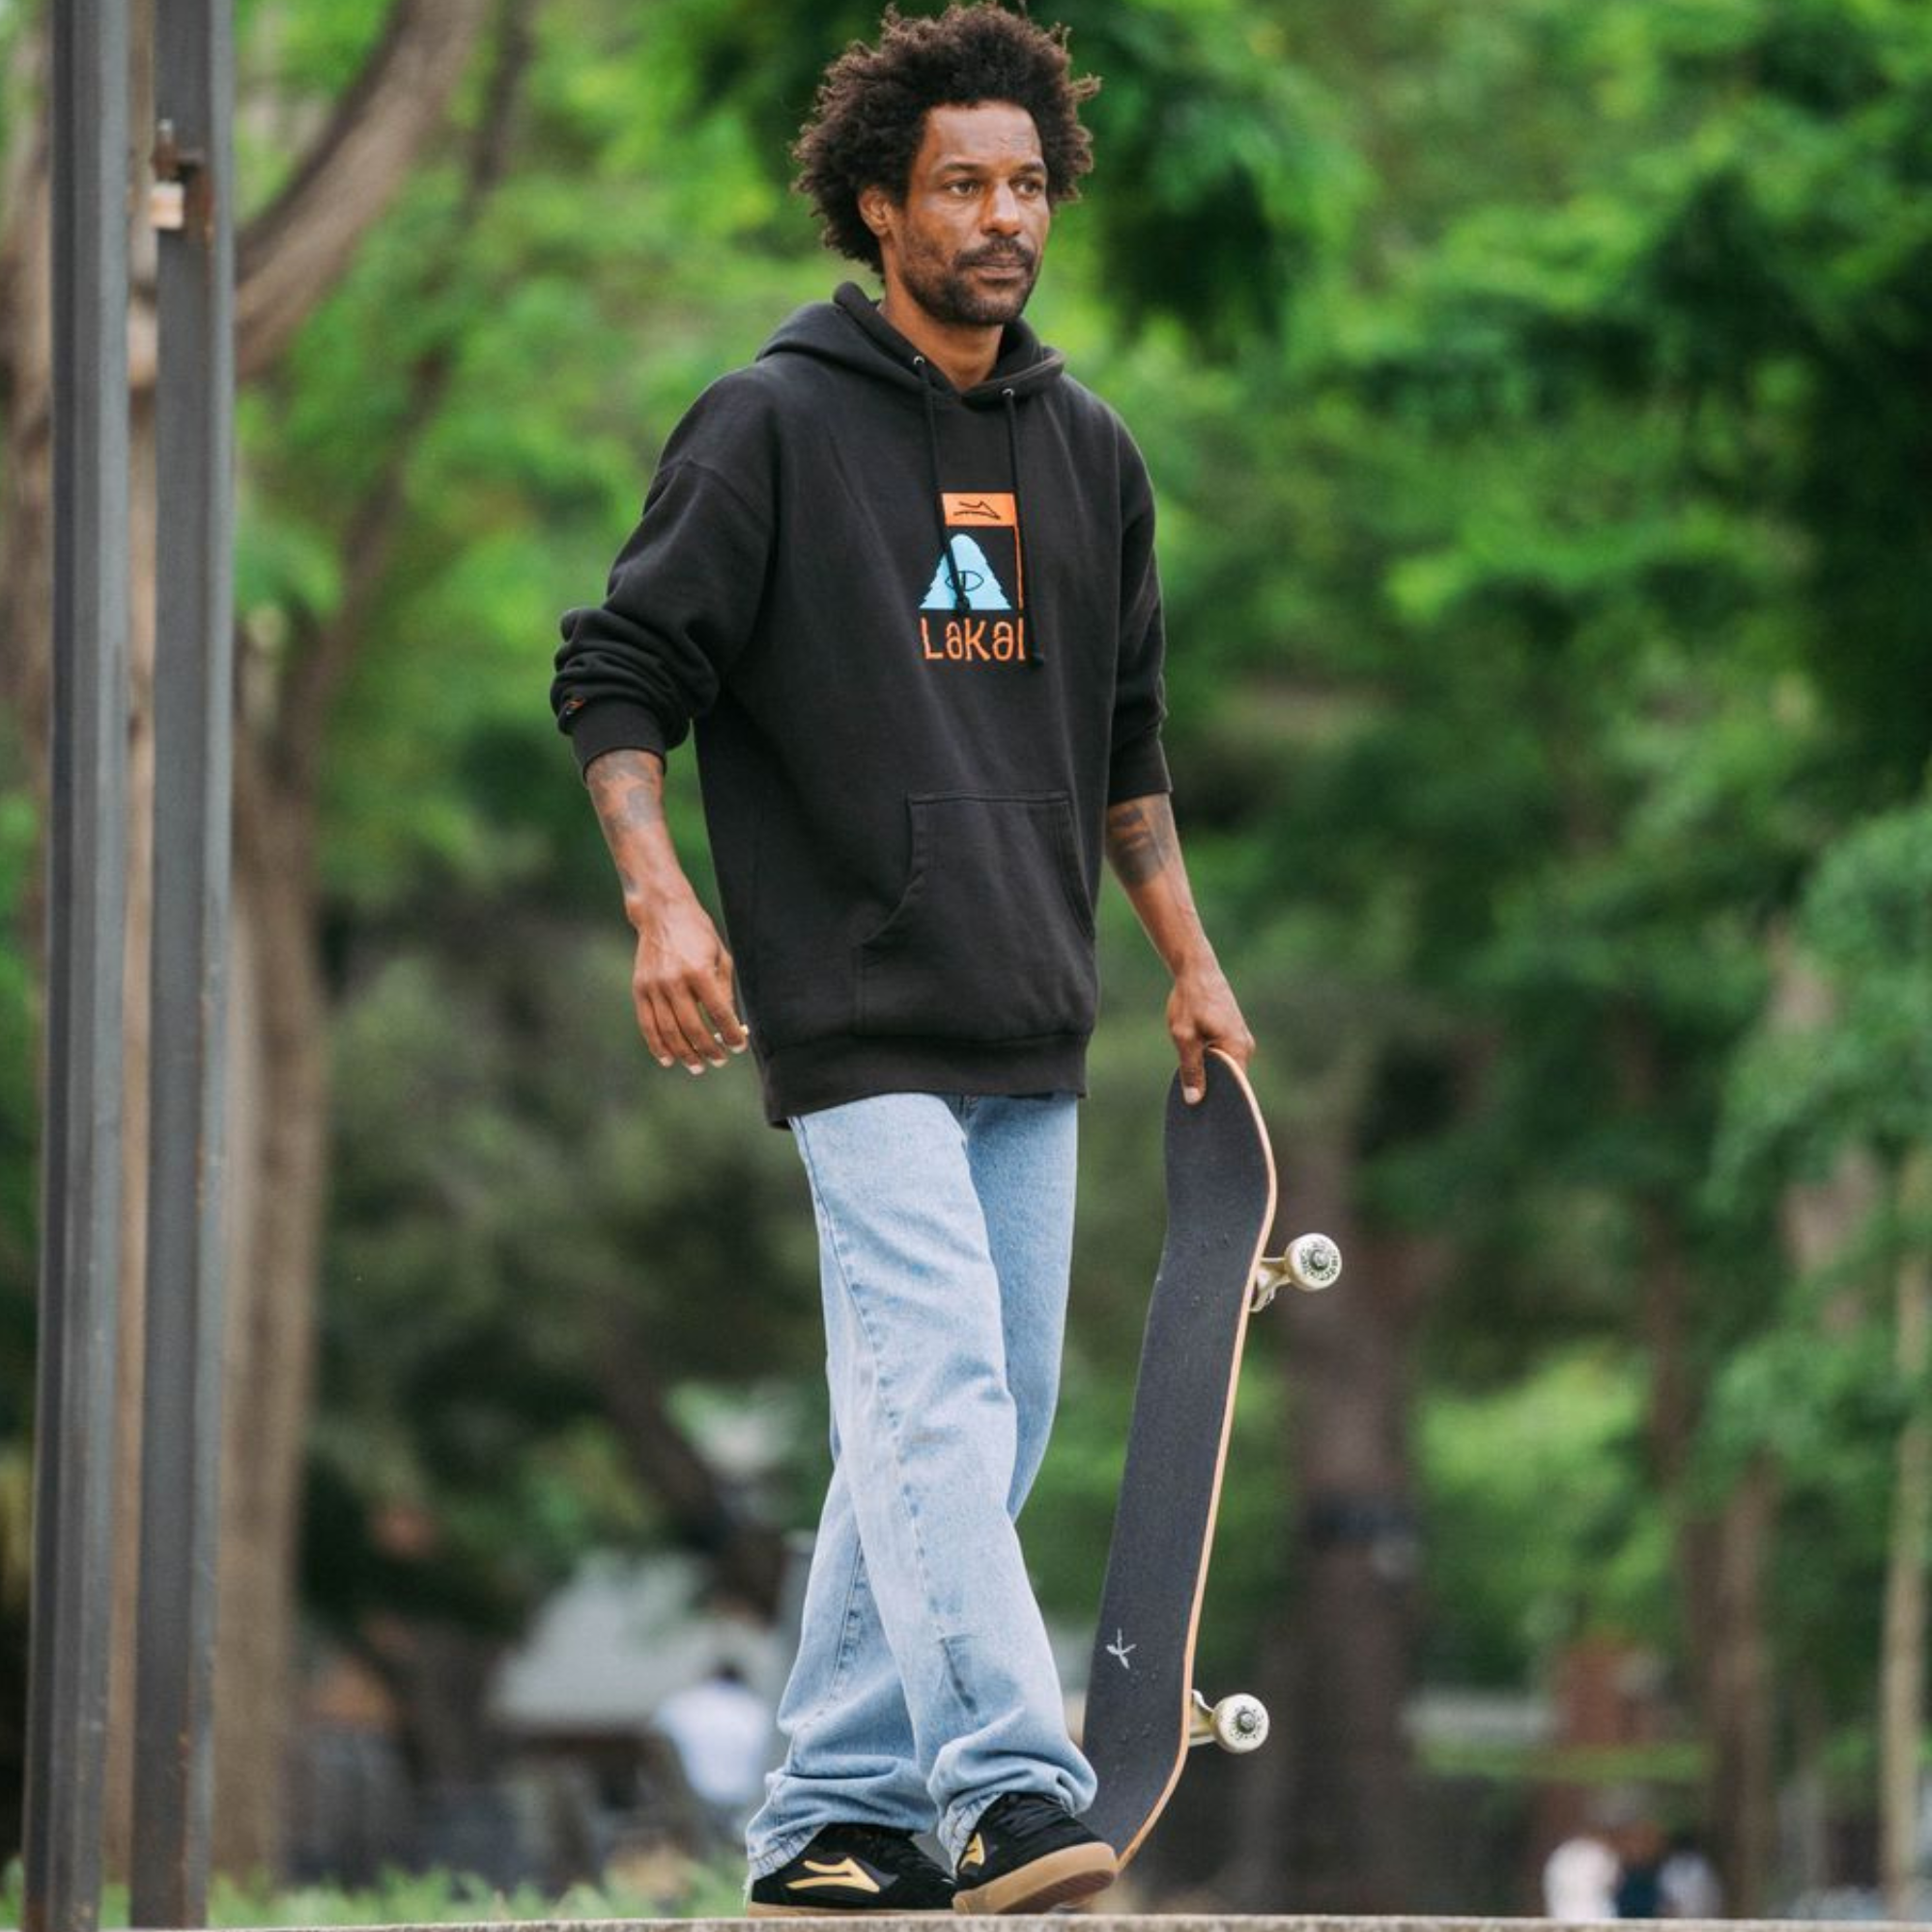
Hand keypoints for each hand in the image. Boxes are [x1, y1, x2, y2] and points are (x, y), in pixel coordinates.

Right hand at [629, 888, 746, 1073]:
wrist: (662, 913)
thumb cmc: (698, 934)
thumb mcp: (720, 956)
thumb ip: (724, 990)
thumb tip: (729, 1024)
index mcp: (699, 971)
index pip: (719, 1013)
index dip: (730, 1034)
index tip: (738, 1047)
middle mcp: (674, 981)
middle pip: (693, 1027)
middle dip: (708, 1049)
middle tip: (719, 1061)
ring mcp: (653, 986)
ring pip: (669, 1032)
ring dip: (684, 1054)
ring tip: (697, 1066)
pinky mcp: (639, 989)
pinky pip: (647, 1024)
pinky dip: (657, 1046)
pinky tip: (668, 1059)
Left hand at [1166, 959, 1253, 1104]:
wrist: (1196, 970)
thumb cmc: (1189, 1000)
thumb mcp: (1184, 1036)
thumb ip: (1191, 1068)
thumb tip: (1195, 1099)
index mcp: (1236, 1048)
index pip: (1236, 1089)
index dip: (1223, 1105)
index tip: (1212, 1122)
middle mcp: (1245, 1046)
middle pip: (1233, 1081)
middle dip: (1216, 1095)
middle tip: (1198, 1114)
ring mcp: (1241, 1040)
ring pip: (1228, 1070)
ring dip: (1213, 1080)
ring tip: (1196, 1098)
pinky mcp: (1233, 1035)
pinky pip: (1226, 1059)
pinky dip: (1213, 1068)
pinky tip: (1197, 1076)